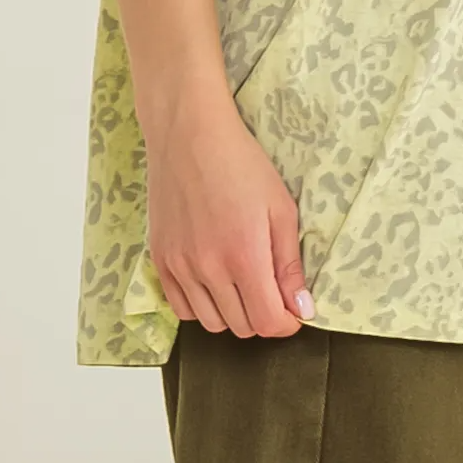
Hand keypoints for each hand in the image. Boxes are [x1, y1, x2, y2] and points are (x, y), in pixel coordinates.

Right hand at [145, 100, 312, 336]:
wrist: (189, 135)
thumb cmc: (240, 165)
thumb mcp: (281, 210)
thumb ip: (290, 266)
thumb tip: (301, 309)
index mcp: (243, 256)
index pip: (267, 322)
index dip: (286, 324)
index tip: (293, 311)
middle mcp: (208, 268)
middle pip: (241, 327)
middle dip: (263, 317)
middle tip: (271, 292)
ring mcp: (180, 266)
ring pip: (210, 324)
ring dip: (233, 314)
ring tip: (243, 286)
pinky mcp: (160, 260)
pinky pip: (181, 308)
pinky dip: (202, 307)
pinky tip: (214, 283)